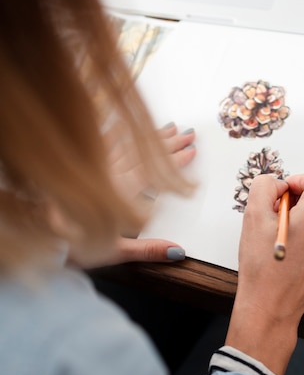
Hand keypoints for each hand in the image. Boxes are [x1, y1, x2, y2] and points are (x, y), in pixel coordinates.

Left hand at [72, 122, 195, 268]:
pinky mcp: (82, 160)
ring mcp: (96, 164)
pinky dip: (118, 130)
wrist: (40, 231)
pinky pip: (104, 140)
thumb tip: (176, 250)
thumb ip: (147, 249)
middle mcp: (110, 174)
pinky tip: (126, 123)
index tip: (192, 150)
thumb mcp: (114, 251)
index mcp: (122, 194)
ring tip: (169, 126)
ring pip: (129, 144)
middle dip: (170, 143)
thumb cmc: (71, 243)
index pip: (156, 172)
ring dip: (150, 135)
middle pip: (146, 153)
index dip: (176, 161)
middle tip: (189, 132)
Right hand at [226, 168, 303, 374]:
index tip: (287, 193)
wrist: (271, 308)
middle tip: (277, 217)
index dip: (302, 178)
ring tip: (284, 237)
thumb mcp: (253, 217)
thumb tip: (277, 184)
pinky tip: (293, 250)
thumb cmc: (262, 269)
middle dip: (301, 199)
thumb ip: (264, 186)